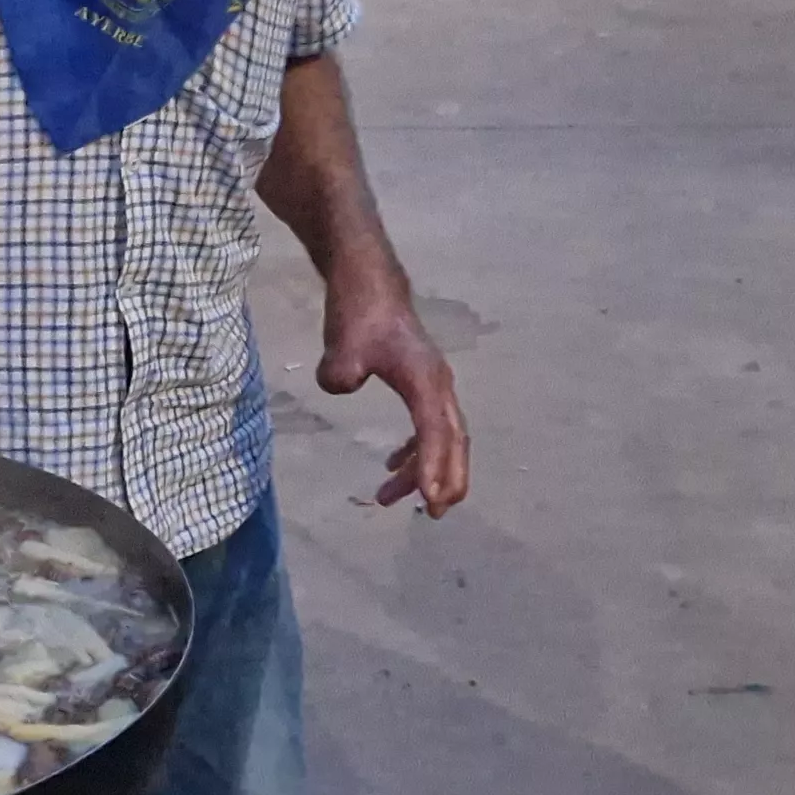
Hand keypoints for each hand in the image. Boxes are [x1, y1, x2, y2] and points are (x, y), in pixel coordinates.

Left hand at [321, 282, 468, 515]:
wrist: (369, 281)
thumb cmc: (360, 312)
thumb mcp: (344, 345)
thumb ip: (341, 372)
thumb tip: (342, 386)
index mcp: (425, 380)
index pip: (435, 432)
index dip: (434, 467)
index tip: (430, 500)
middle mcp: (438, 385)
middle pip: (453, 440)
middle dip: (447, 479)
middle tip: (433, 514)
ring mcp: (433, 384)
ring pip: (442, 436)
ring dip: (425, 469)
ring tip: (388, 497)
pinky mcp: (421, 383)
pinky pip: (428, 426)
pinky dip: (416, 450)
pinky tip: (392, 464)